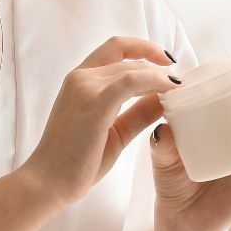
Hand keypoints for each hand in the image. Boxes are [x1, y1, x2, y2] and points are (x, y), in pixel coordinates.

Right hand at [20, 36, 179, 206]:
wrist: (48, 182)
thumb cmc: (76, 161)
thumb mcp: (115, 131)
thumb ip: (138, 112)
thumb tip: (166, 99)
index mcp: (80, 80)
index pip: (115, 48)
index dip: (144, 48)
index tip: (166, 60)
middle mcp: (80, 78)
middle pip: (128, 59)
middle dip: (159, 66)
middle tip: (181, 83)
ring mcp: (85, 88)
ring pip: (132, 68)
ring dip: (160, 75)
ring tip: (180, 89)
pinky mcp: (94, 104)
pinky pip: (131, 82)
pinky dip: (154, 81)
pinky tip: (171, 90)